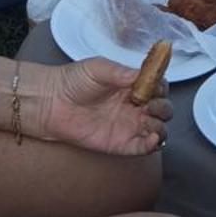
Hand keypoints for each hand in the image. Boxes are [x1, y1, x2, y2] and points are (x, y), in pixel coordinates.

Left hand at [31, 58, 170, 156]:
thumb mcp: (98, 68)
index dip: (161, 87)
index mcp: (131, 86)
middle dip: (163, 107)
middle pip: (163, 110)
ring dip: (161, 126)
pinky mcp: (121, 144)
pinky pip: (142, 148)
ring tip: (150, 121)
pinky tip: (152, 138)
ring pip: (158, 130)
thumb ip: (120, 72)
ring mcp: (129, 126)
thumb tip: (142, 74)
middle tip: (151, 104)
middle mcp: (134, 107)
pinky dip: (153, 145)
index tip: (156, 86)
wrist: (52, 102)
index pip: (158, 87)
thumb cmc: (74, 81)